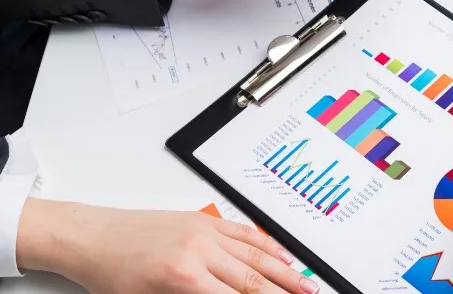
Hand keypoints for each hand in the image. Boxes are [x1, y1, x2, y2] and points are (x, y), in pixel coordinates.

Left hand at [16, 199, 319, 293]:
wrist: (91, 236)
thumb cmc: (109, 274)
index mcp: (184, 278)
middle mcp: (199, 251)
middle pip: (255, 278)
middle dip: (286, 291)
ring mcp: (204, 232)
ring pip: (256, 254)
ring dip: (285, 271)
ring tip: (307, 284)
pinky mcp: (202, 220)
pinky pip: (243, 233)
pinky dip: (267, 245)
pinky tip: (282, 256)